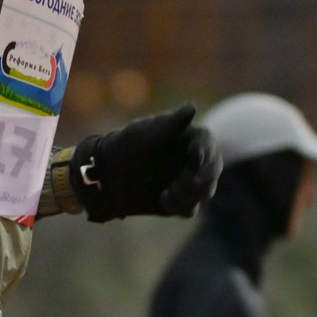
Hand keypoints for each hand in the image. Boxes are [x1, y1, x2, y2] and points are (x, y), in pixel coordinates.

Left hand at [66, 105, 223, 221]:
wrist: (103, 178)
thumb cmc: (120, 148)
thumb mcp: (141, 134)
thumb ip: (167, 125)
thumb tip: (191, 109)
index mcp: (185, 137)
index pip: (208, 141)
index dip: (206, 151)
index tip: (196, 159)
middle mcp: (190, 157)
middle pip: (213, 168)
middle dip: (200, 178)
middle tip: (181, 183)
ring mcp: (185, 179)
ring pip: (205, 190)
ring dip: (190, 194)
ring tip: (168, 194)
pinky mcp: (178, 199)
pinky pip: (191, 207)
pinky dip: (181, 206)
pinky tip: (163, 200)